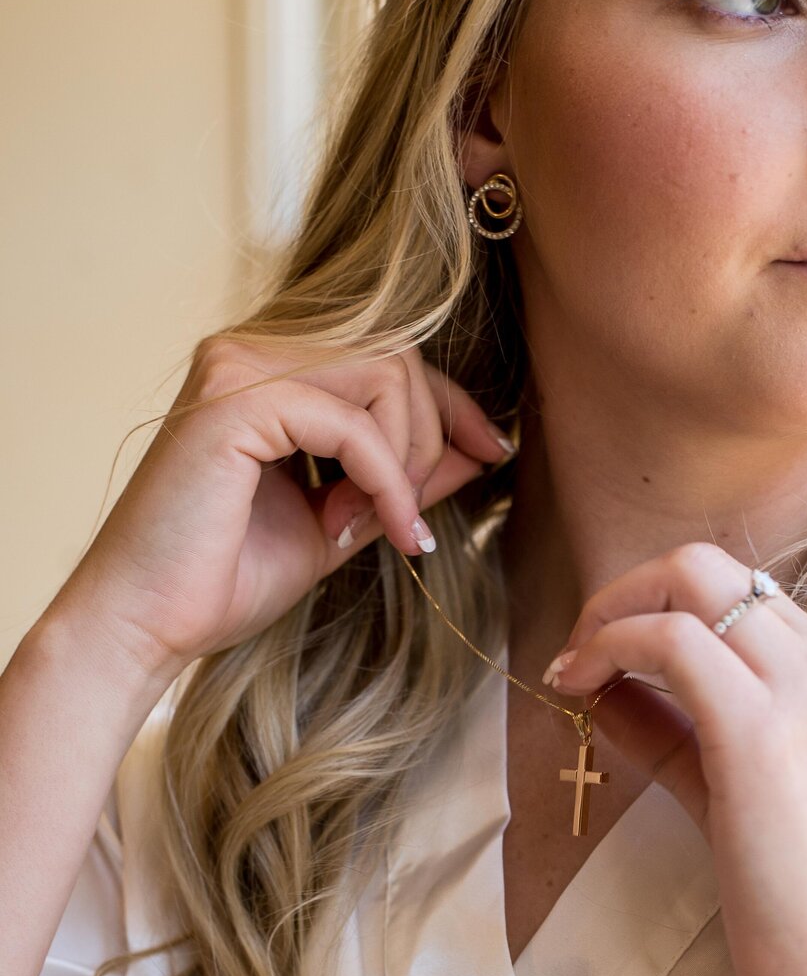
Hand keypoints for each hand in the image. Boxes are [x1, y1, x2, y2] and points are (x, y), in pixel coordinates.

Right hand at [47, 336, 512, 687]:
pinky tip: (376, 529)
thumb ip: (400, 479)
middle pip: (397, 357)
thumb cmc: (223, 580)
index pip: (386, 356)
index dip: (450, 403)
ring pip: (386, 375)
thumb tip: (478, 449)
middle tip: (410, 517)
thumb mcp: (339, 522)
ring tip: (381, 526)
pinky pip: (353, 425)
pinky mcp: (236, 400)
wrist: (145, 625)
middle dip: (432, 437)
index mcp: (266, 369)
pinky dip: (385, 480)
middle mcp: (249, 351)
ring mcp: (238, 366)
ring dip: (408, 459)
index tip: (493, 451)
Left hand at [543, 541, 806, 975]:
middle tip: (581, 644)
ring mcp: (805, 688)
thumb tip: (601, 688)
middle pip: (710, 565)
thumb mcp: (733, 793)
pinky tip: (578, 684)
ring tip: (572, 667)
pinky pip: (667, 639)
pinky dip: (610, 645)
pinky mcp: (762, 728)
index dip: (658, 608)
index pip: (740, 595)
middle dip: (628, 588)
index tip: (605, 653)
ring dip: (611, 612)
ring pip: (690, 580)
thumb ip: (675, 732)